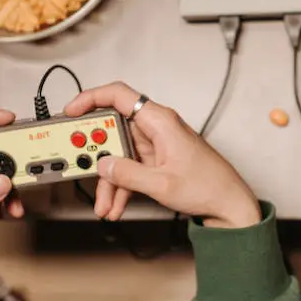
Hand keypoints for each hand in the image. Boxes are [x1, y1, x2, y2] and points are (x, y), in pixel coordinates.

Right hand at [64, 82, 260, 228]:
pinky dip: (121, 186)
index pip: (119, 95)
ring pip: (120, 155)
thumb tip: (103, 166)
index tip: (70, 111)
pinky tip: (115, 205)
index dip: (90, 98)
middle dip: (97, 156)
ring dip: (109, 180)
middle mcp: (157, 128)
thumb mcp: (161, 184)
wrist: (229, 204)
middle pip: (113, 132)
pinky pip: (130, 168)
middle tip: (81, 167)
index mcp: (160, 121)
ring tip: (104, 204)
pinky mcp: (158, 160)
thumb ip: (128, 175)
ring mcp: (157, 145)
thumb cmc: (209, 186)